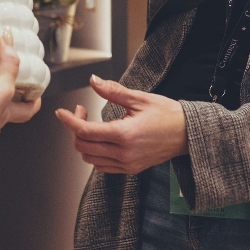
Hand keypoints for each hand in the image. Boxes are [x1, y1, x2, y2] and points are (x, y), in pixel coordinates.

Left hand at [54, 75, 186, 173]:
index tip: (61, 112)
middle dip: (75, 129)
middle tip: (81, 112)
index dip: (69, 121)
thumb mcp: (140, 98)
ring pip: (90, 158)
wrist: (188, 134)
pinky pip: (102, 166)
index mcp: (124, 135)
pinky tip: (100, 138)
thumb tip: (93, 80)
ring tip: (90, 124)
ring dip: (84, 142)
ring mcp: (127, 164)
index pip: (85, 131)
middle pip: (83, 147)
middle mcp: (123, 154)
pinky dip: (95, 153)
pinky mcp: (130, 169)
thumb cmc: (168, 114)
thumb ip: (112, 91)